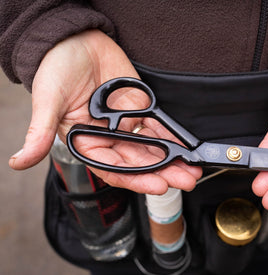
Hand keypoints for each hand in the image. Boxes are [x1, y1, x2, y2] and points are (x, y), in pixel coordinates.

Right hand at [8, 29, 201, 193]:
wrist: (75, 38)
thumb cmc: (55, 68)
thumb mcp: (49, 101)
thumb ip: (41, 132)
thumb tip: (19, 161)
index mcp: (86, 141)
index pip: (113, 168)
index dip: (135, 179)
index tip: (157, 184)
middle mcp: (107, 136)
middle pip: (138, 162)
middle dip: (162, 172)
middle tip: (184, 180)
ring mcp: (125, 123)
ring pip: (151, 147)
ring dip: (172, 159)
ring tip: (191, 169)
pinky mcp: (139, 107)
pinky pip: (158, 124)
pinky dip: (172, 135)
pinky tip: (186, 145)